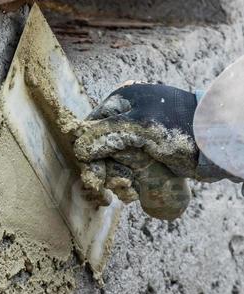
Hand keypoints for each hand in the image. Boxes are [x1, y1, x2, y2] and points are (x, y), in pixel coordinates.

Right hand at [74, 83, 203, 220]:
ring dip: (114, 181)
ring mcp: (135, 138)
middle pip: (98, 150)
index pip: (90, 130)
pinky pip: (124, 172)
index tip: (93, 176)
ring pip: (110, 164)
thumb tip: (78, 149)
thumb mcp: (140, 126)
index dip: (89, 154)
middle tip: (102, 191)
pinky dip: (126, 184)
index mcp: (122, 102)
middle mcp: (125, 118)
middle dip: (102, 172)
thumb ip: (106, 134)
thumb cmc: (180, 127)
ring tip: (128, 190)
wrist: (215, 141)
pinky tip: (134, 191)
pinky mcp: (144, 155)